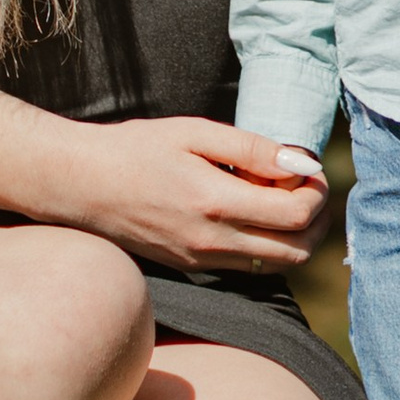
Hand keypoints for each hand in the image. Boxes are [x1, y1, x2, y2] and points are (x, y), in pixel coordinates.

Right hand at [61, 117, 334, 272]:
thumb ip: (252, 149)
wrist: (80, 184)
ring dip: (296, 237)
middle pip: (296, 252)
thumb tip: (301, 162)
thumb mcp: (194, 133)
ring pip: (275, 267)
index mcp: (215, 203)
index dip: (318, 193)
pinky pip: (248, 267)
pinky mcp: (191, 267)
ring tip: (286, 199)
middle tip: (312, 188)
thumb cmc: (136, 149)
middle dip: (318, 222)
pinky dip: (267, 245)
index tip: (312, 169)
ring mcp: (201, 261)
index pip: (296, 216)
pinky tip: (255, 212)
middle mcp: (212, 242)